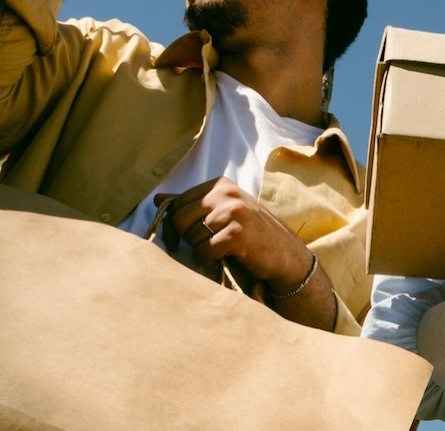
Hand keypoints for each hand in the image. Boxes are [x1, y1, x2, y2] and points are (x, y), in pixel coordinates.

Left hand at [156, 177, 312, 291]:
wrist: (285, 254)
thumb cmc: (252, 234)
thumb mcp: (224, 211)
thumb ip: (192, 203)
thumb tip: (159, 199)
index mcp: (221, 185)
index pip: (178, 203)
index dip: (176, 224)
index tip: (182, 237)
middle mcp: (227, 194)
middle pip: (181, 219)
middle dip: (188, 237)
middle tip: (207, 245)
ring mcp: (233, 212)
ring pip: (192, 236)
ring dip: (203, 249)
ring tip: (222, 249)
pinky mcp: (236, 234)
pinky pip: (205, 250)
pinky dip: (212, 259)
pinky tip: (227, 256)